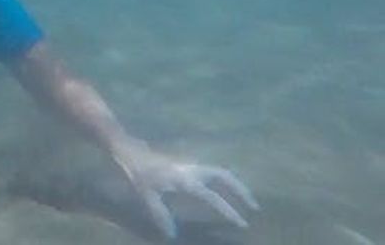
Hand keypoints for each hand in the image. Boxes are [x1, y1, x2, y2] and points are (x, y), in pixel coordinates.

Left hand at [113, 139, 257, 238]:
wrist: (131, 149)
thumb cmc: (138, 172)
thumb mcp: (146, 194)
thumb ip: (160, 214)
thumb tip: (172, 235)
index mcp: (186, 179)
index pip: (213, 197)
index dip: (228, 211)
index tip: (242, 223)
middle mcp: (193, 169)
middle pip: (224, 177)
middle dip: (240, 191)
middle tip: (254, 207)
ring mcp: (191, 164)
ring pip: (220, 171)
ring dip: (234, 183)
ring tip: (245, 198)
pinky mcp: (188, 163)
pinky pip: (213, 170)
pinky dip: (224, 179)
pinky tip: (225, 189)